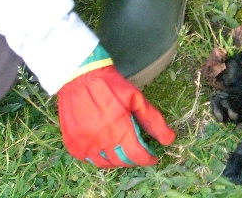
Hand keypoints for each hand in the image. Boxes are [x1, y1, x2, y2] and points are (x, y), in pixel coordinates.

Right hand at [57, 46, 174, 167]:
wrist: (80, 77)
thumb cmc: (110, 86)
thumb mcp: (136, 98)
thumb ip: (153, 120)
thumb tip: (169, 139)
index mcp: (119, 129)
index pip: (137, 156)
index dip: (148, 159)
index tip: (153, 157)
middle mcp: (101, 141)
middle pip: (122, 161)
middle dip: (134, 160)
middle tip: (139, 152)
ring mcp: (84, 145)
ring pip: (105, 164)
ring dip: (117, 161)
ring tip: (124, 152)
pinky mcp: (73, 144)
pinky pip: (88, 160)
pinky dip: (99, 158)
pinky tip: (106, 149)